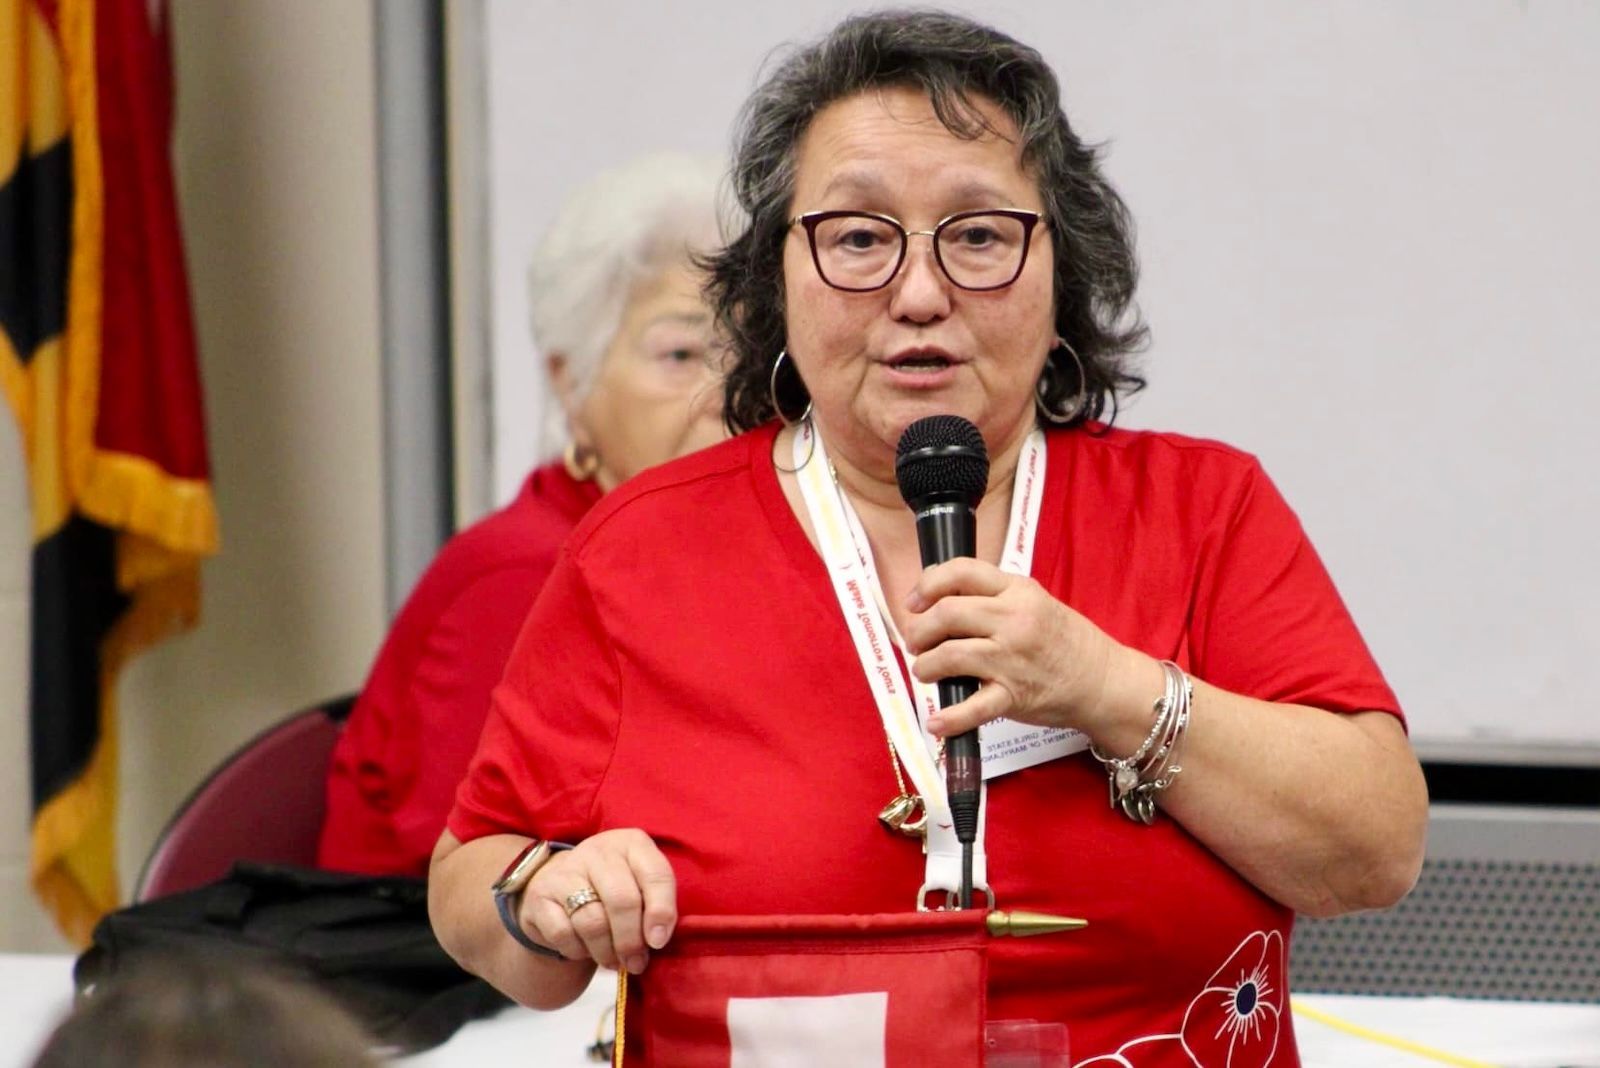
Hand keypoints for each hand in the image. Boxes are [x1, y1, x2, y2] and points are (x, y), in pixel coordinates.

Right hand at [517, 829, 675, 974]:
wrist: (559, 885)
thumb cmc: (611, 890)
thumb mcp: (640, 887)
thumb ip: (656, 907)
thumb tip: (657, 940)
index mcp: (632, 844)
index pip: (656, 874)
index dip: (661, 911)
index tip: (658, 941)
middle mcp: (599, 851)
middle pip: (622, 900)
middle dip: (631, 941)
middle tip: (635, 963)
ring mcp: (566, 871)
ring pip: (593, 922)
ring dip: (606, 952)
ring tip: (613, 962)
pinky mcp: (540, 895)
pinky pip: (563, 934)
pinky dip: (578, 951)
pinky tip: (584, 949)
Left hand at [901, 557, 1122, 736]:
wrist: (1102, 680)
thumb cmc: (1063, 639)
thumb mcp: (1032, 601)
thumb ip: (989, 594)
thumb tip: (932, 590)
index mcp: (1018, 590)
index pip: (962, 571)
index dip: (928, 584)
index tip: (913, 603)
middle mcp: (1014, 620)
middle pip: (947, 614)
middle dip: (919, 630)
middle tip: (916, 643)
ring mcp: (1012, 659)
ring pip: (949, 655)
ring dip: (925, 667)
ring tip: (926, 672)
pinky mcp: (1013, 696)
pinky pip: (973, 708)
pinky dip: (949, 718)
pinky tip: (935, 723)